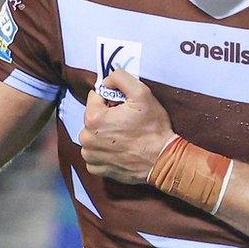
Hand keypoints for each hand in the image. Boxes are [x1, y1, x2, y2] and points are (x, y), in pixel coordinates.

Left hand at [80, 69, 176, 183]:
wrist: (162, 160)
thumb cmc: (152, 127)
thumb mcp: (142, 93)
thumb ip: (120, 78)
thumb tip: (106, 81)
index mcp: (93, 118)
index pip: (95, 97)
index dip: (111, 99)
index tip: (124, 107)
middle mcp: (86, 138)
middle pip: (93, 117)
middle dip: (106, 116)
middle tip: (126, 122)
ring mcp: (91, 156)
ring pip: (92, 135)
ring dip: (104, 134)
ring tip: (124, 136)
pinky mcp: (97, 169)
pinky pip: (94, 154)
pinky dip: (104, 150)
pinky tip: (119, 149)